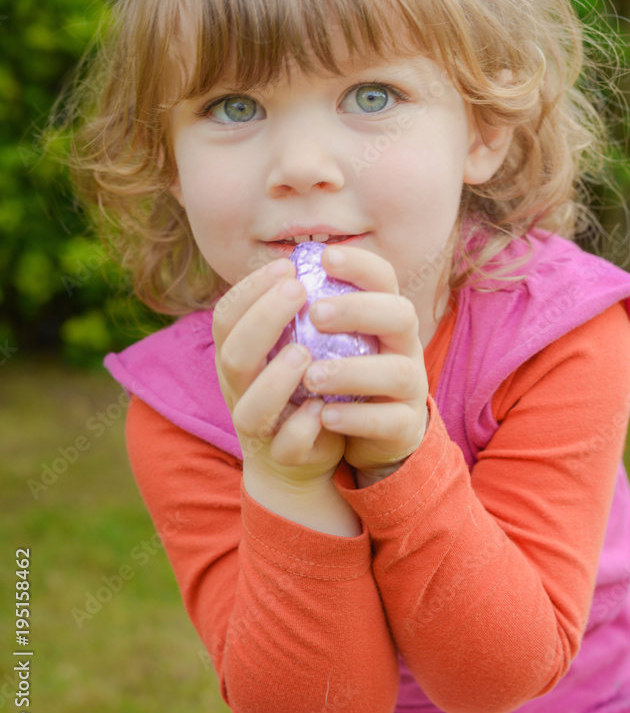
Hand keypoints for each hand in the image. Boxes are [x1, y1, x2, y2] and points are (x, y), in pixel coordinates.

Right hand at [212, 259, 345, 487]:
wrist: (299, 457)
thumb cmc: (298, 386)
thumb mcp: (287, 344)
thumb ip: (290, 312)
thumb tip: (313, 255)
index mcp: (236, 356)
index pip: (226, 317)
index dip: (251, 290)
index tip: (286, 265)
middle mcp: (238, 390)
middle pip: (233, 354)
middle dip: (263, 320)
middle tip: (297, 290)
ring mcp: (257, 426)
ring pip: (251, 407)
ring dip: (276, 378)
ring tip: (304, 351)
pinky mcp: (283, 456)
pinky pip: (286, 445)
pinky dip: (301, 427)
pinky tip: (320, 409)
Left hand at [301, 246, 429, 476]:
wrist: (359, 437)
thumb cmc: (332, 376)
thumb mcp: (323, 342)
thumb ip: (306, 313)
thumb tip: (274, 277)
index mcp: (382, 316)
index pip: (383, 278)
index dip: (359, 264)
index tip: (326, 257)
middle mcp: (402, 345)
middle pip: (400, 314)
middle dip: (358, 309)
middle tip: (316, 313)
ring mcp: (409, 387)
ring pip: (398, 371)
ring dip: (352, 371)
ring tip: (311, 376)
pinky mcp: (405, 426)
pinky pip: (390, 420)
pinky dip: (357, 417)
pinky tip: (324, 415)